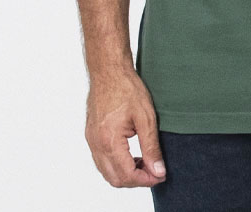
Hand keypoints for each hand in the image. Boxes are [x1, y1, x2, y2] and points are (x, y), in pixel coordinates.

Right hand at [85, 66, 166, 187]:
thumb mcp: (146, 117)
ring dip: (125, 174)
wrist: (108, 70)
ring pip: (106, 172)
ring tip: (145, 163)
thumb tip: (158, 171)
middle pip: (115, 179)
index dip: (146, 180)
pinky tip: (131, 155)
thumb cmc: (126, 87)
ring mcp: (91, 140)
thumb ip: (151, 147)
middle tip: (154, 171)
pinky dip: (116, 165)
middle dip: (136, 180)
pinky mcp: (90, 135)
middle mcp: (96, 144)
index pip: (127, 175)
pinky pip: (101, 160)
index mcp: (109, 141)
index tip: (160, 175)